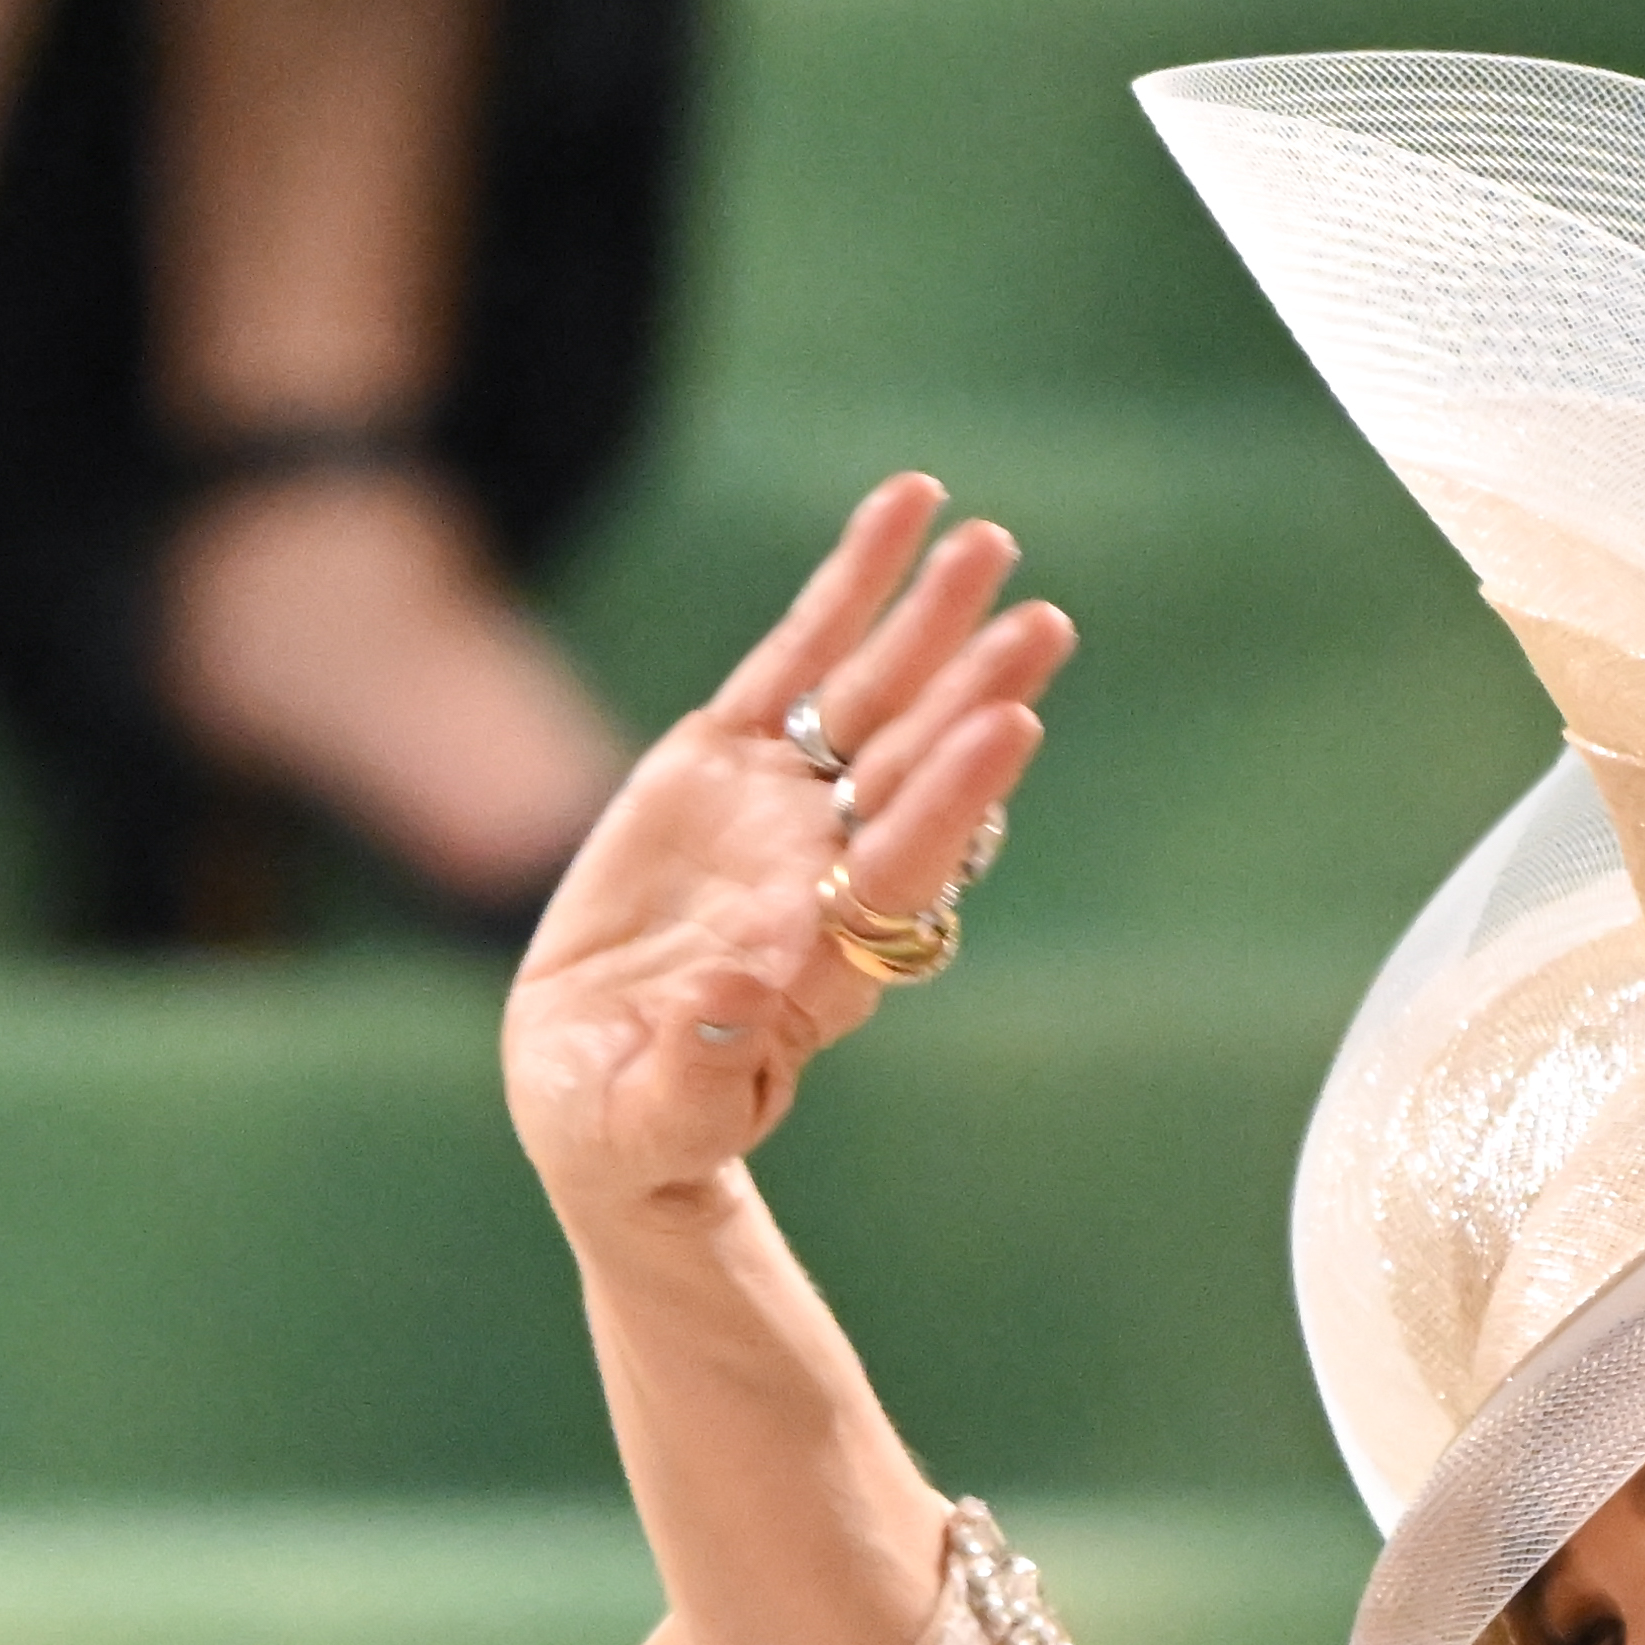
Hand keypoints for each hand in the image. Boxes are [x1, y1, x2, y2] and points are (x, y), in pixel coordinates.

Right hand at [505, 474, 1072, 1234]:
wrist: (601, 1104)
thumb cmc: (634, 1130)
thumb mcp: (655, 1119)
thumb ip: (703, 1068)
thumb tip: (743, 986)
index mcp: (821, 959)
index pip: (903, 864)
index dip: (956, 796)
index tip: (1014, 725)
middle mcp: (822, 872)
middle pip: (915, 769)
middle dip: (973, 690)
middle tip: (1043, 619)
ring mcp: (778, 812)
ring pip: (869, 699)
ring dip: (930, 621)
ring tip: (986, 541)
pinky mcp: (720, 766)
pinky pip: (791, 660)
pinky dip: (846, 588)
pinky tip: (901, 514)